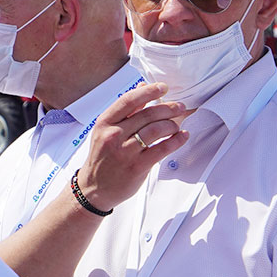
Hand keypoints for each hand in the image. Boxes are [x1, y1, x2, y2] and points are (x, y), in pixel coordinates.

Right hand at [74, 82, 191, 211]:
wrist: (94, 188)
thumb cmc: (103, 158)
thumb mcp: (106, 131)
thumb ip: (126, 110)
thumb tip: (142, 87)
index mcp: (105, 123)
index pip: (129, 100)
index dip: (149, 91)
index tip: (163, 87)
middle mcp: (113, 136)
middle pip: (148, 114)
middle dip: (168, 108)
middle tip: (179, 107)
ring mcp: (125, 152)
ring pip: (156, 130)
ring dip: (172, 124)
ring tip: (177, 125)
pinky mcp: (137, 166)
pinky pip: (162, 149)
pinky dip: (176, 140)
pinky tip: (181, 136)